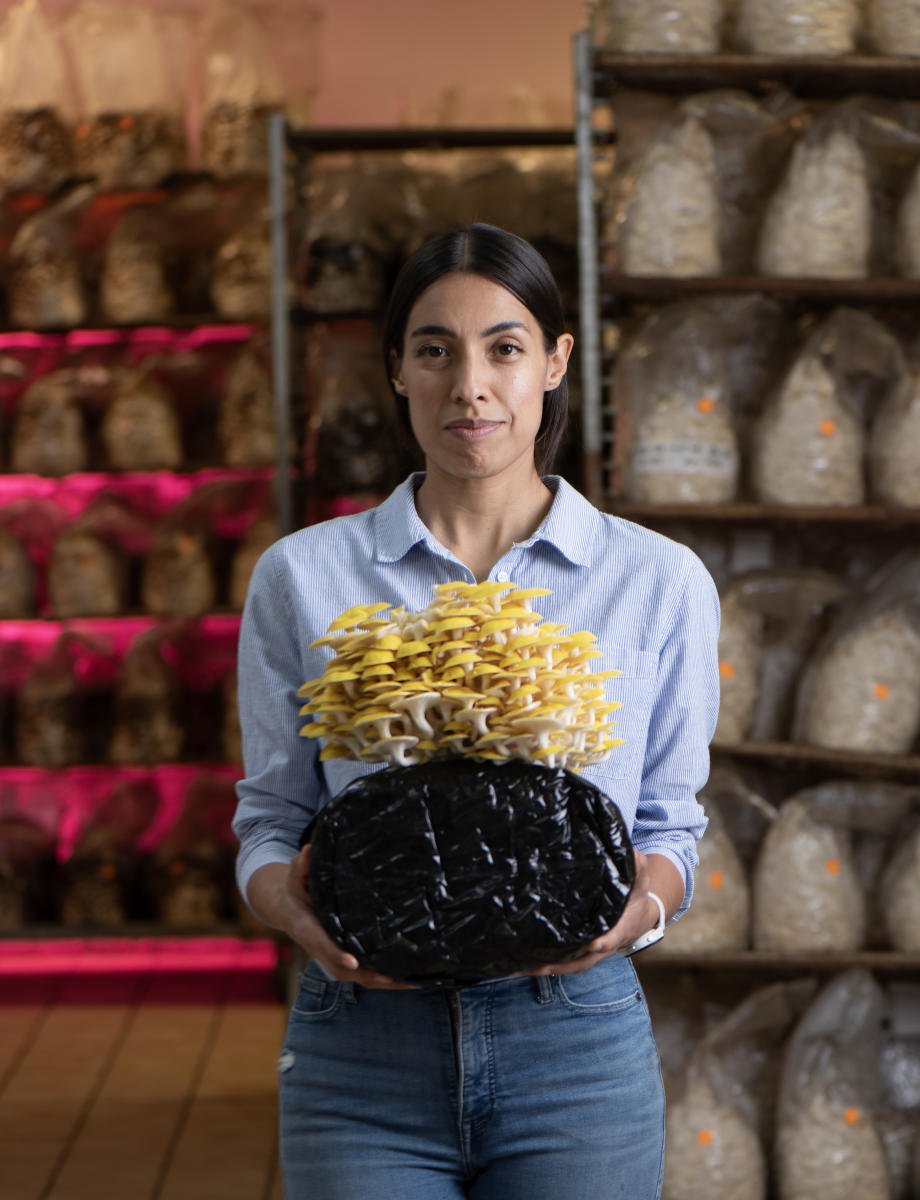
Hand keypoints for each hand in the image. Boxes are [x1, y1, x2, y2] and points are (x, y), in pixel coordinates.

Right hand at [280, 845, 415, 989]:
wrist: (289, 909)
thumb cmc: (296, 890)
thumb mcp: (295, 876)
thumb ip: (302, 865)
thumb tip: (309, 850)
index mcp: (307, 928)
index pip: (321, 944)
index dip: (336, 954)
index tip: (353, 961)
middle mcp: (320, 948)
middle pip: (343, 970)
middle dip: (368, 975)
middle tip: (395, 977)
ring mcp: (332, 957)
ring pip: (356, 976)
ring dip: (382, 981)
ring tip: (411, 980)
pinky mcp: (343, 958)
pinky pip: (362, 974)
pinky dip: (383, 979)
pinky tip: (407, 977)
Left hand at [521, 849, 659, 977]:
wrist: (641, 918)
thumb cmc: (636, 897)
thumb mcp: (639, 881)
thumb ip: (636, 868)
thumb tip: (631, 853)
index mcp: (619, 929)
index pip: (612, 938)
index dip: (603, 942)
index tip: (594, 944)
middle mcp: (604, 946)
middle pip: (583, 960)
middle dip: (560, 964)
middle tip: (538, 964)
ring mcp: (592, 953)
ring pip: (570, 965)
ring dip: (547, 967)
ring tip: (522, 967)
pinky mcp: (581, 953)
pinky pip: (564, 963)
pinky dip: (545, 965)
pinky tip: (524, 963)